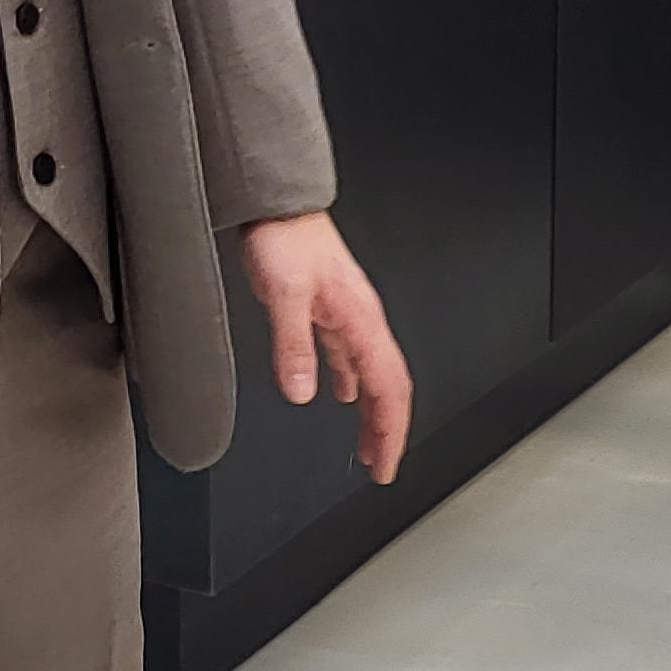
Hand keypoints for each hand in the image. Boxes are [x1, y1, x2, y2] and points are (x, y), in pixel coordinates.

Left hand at [242, 212, 411, 485]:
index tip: (387, 465)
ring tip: (366, 444)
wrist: (278, 205)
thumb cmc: (285, 238)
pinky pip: (351, 357)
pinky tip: (339, 394)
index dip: (392, 432)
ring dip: (373, 413)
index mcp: (361, 320)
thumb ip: (294, 345)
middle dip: (389, 431)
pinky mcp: (330, 310)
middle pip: (389, 387)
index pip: (389, 389)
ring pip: (372, 374)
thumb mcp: (284, 294)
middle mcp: (362, 321)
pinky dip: (351, 383)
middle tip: (381, 466)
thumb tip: (303, 391)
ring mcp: (348, 316)